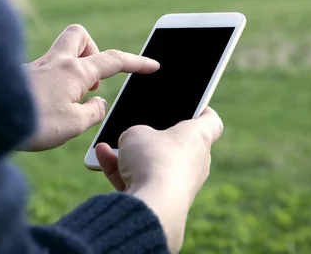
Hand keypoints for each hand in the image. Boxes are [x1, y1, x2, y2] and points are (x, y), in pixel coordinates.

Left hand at [23, 24, 159, 150]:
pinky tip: (45, 107)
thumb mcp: (73, 124)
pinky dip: (53, 83)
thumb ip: (93, 112)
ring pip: (61, 51)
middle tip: (91, 80)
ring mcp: (36, 67)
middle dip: (92, 51)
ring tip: (71, 99)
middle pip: (79, 36)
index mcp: (75, 72)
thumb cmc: (32, 123)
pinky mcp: (21, 77)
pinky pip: (45, 70)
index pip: (113, 61)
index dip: (136, 62)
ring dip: (73, 68)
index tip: (152, 66)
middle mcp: (56, 62)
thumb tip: (97, 102)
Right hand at [96, 107, 223, 252]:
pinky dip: (121, 172)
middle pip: (176, 145)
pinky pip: (141, 182)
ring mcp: (181, 185)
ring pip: (152, 165)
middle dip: (153, 138)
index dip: (202, 110)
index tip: (192, 104)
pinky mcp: (164, 203)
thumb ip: (133, 133)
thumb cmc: (153, 159)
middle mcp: (196, 162)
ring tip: (105, 145)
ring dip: (129, 156)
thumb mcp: (135, 132)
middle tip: (135, 127)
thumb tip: (130, 143)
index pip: (211, 121)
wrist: (152, 205)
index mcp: (198, 138)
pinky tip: (99, 158)